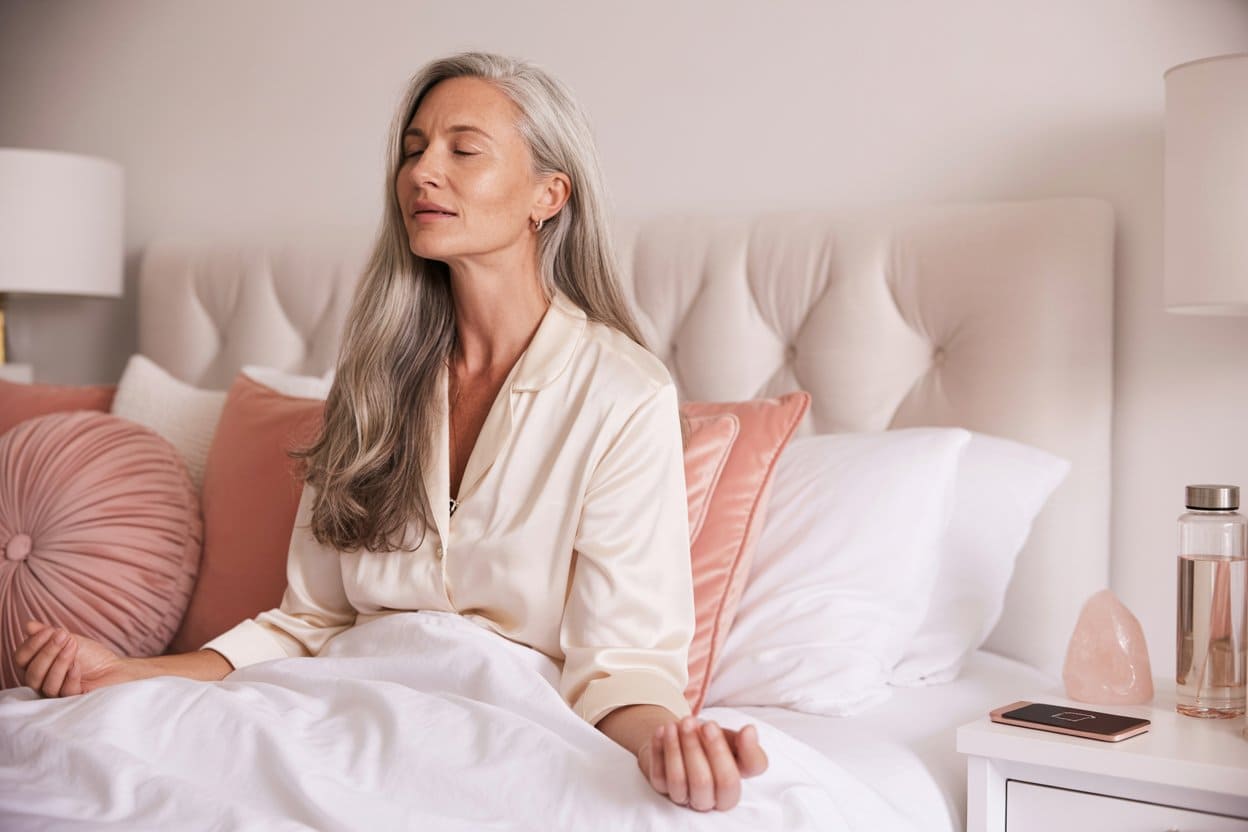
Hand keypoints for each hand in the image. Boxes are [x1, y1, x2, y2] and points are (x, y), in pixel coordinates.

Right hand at [14, 620, 145, 697]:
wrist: (115, 669)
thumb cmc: (91, 656)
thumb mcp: (69, 640)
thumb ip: (48, 634)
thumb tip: (29, 625)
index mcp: (37, 667)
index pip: (21, 659)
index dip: (32, 644)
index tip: (50, 631)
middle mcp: (42, 683)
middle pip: (32, 673)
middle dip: (47, 652)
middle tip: (64, 636)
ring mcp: (56, 694)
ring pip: (46, 684)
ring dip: (60, 661)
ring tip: (73, 646)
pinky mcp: (73, 701)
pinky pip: (64, 692)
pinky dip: (70, 676)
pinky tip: (78, 665)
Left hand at [637, 715, 768, 810]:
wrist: (684, 739)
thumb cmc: (713, 744)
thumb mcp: (734, 743)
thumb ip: (746, 744)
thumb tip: (750, 732)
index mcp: (729, 793)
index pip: (729, 782)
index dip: (720, 753)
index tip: (710, 724)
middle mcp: (707, 800)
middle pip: (702, 782)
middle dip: (694, 748)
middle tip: (688, 721)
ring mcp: (683, 796)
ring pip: (678, 781)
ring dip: (674, 749)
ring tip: (673, 724)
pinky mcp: (661, 788)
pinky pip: (658, 774)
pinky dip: (659, 750)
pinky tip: (662, 730)